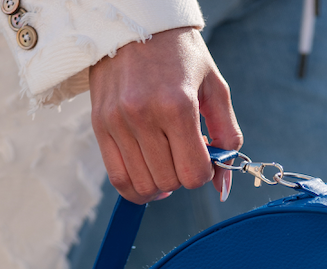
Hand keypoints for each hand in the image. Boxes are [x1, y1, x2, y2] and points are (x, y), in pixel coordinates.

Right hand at [89, 27, 242, 203]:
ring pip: (144, 185)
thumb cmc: (180, 54)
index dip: (205, 174)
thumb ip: (227, 137)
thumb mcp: (215, 88)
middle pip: (169, 181)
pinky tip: (148, 177)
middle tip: (184, 155)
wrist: (134, 22)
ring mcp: (118, 122)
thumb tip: (223, 186)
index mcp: (177, 105)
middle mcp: (144, 115)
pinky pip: (117, 177)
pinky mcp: (99, 125)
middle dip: (183, 177)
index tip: (204, 158)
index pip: (194, 173)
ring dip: (160, 184)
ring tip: (166, 163)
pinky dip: (135, 188)